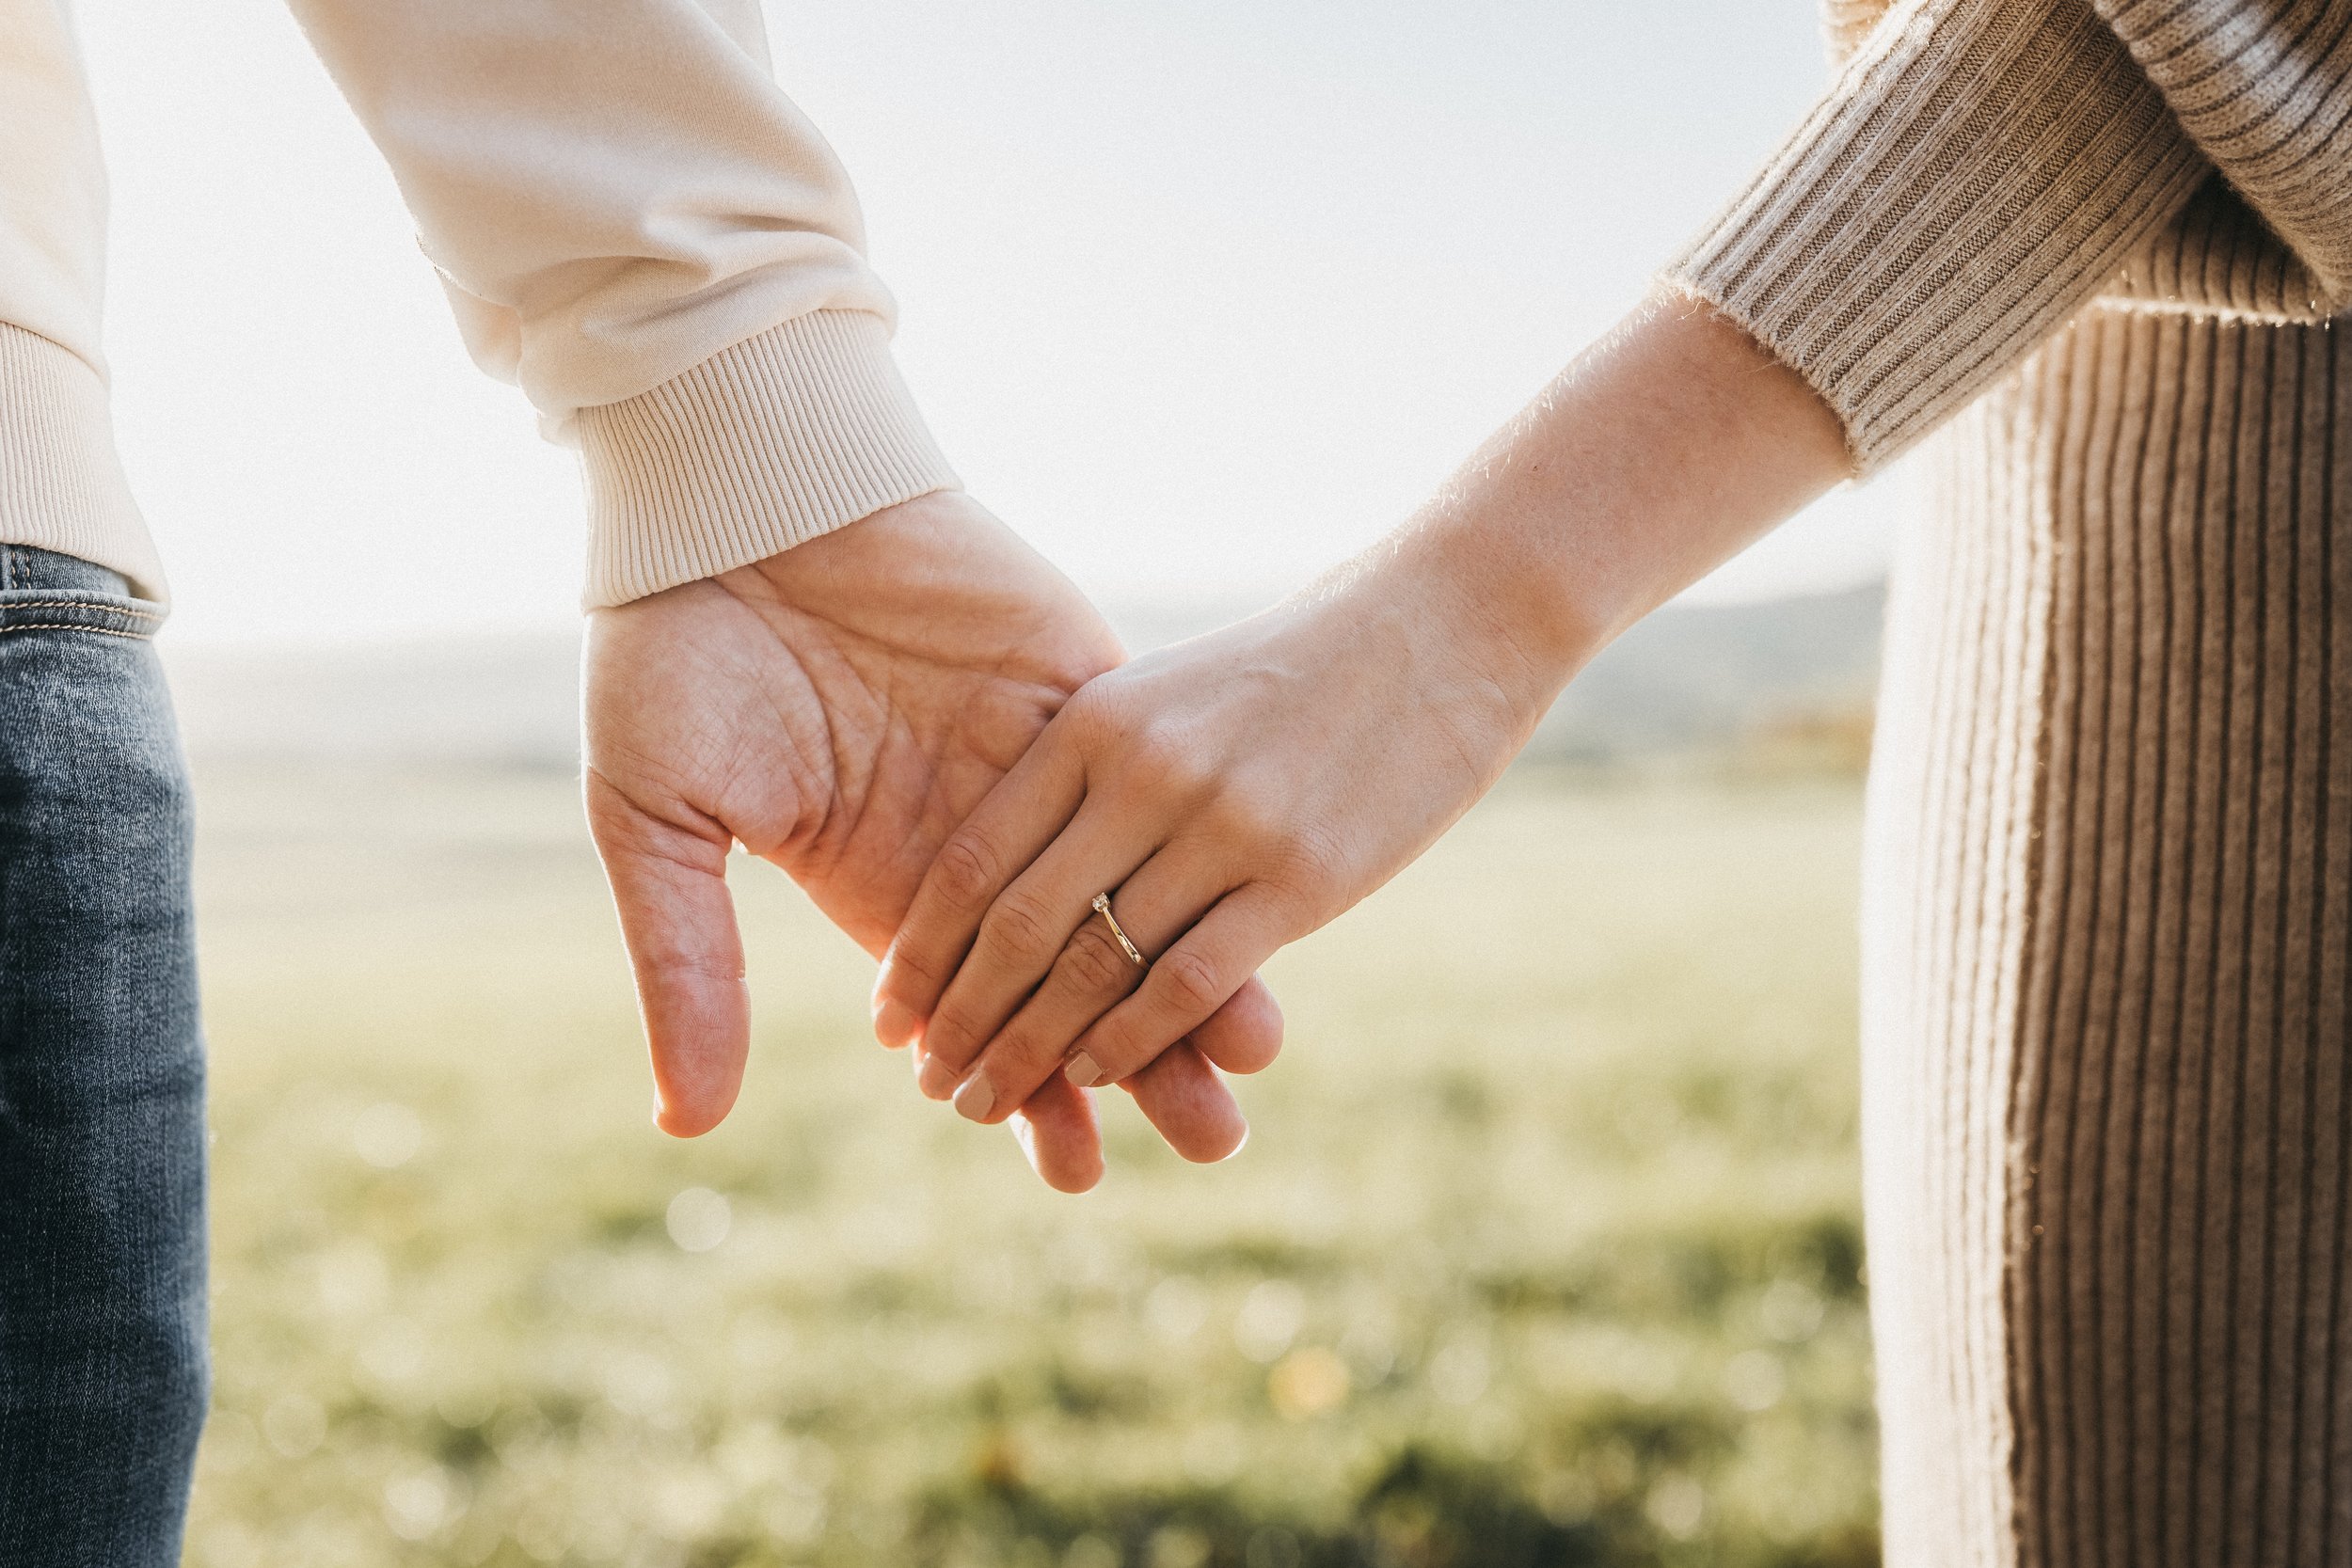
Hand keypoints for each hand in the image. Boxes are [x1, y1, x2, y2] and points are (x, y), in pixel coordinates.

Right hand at [581, 490, 1280, 1189]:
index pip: (983, 1020)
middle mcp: (980, 848)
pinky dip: (1203, 847)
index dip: (1028, 1095)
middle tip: (1215, 1141)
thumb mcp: (658, 819)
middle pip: (1081, 979)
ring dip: (1197, 971)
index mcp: (889, 892)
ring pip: (1138, 891)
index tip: (1078, 1169)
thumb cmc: (673, 651)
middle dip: (1144, 1064)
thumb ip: (688, 964)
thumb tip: (691, 1126)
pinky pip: (1159, 785)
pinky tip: (1260, 910)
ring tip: (1254, 1063)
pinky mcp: (1088, 688)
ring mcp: (1044, 770)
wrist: (734, 493)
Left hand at [870, 562, 1546, 1123]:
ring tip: (989, 1103)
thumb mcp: (1166, 695)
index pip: (972, 859)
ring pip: (1095, 968)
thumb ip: (1092, 772)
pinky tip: (1098, 1078)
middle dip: (963, 1021)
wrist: (1440, 626)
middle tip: (933, 1085)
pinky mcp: (1300, 877)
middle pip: (1019, 926)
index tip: (889, 1018)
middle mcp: (1143, 772)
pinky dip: (1131, 1044)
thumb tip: (1020, 877)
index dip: (920, 952)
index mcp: (1093, 722)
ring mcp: (1222, 826)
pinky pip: (1187, 984)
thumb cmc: (1294, 670)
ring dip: (1032, 1051)